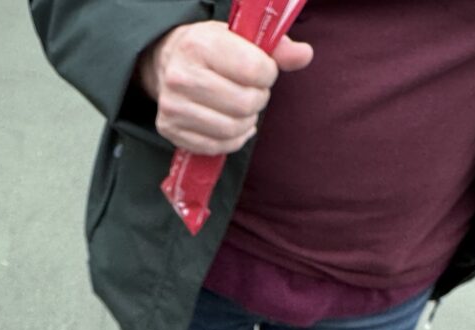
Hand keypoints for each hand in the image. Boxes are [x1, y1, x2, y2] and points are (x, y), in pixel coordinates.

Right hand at [138, 21, 312, 154]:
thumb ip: (276, 47)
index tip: (264, 72)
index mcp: (200, 45)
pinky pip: (216, 146)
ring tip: (245, 110)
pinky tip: (234, 126)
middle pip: (243, 104)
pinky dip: (233, 140)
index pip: (252, 69)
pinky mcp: (171, 130)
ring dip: (247, 122)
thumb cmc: (212, 50)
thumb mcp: (241, 37)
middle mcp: (181, 76)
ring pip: (231, 129)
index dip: (268, 74)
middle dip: (258, 100)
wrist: (169, 62)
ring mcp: (173, 106)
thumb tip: (305, 55)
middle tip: (254, 93)